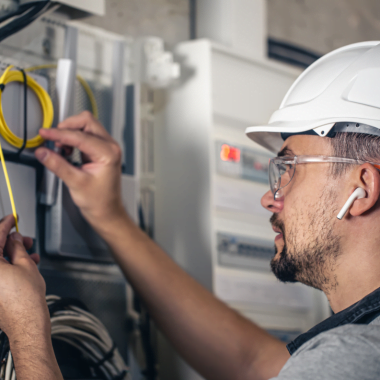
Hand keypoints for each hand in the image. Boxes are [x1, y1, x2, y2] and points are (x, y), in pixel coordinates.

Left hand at [0, 215, 46, 338]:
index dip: (5, 225)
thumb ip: (18, 248)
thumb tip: (14, 239)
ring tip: (30, 254)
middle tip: (24, 240)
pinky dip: (9, 266)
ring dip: (12, 255)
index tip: (11, 219)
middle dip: (11, 242)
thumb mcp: (26, 265)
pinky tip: (26, 265)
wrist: (26, 324)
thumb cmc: (25, 300)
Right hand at [35, 111, 125, 227]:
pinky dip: (73, 139)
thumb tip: (43, 152)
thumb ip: (58, 165)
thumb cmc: (100, 201)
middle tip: (52, 138)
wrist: (107, 211)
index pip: (80, 136)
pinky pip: (85, 135)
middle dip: (67, 127)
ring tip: (60, 148)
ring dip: (70, 132)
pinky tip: (66, 150)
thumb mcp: (76, 183)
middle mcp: (110, 147)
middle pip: (87, 122)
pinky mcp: (100, 150)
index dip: (59, 133)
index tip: (45, 133)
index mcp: (108, 153)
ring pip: (86, 126)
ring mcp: (106, 147)